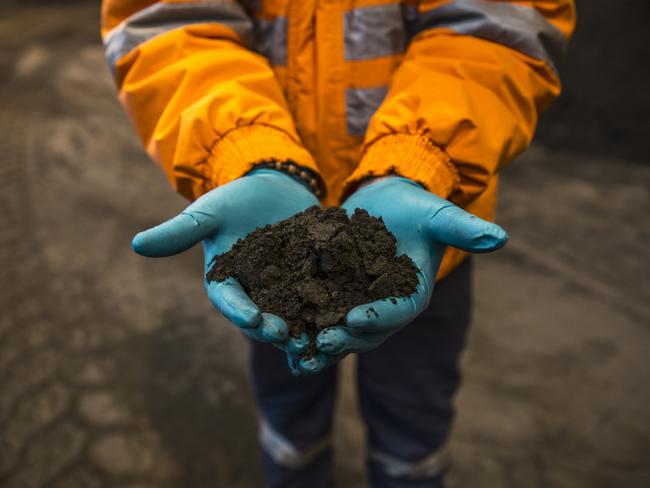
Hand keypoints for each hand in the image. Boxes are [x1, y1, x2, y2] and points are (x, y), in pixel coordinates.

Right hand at [131, 169, 318, 349]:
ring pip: (293, 318)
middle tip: (288, 336)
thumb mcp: (209, 212)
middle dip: (274, 330)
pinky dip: (330, 312)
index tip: (254, 318)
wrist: (274, 187)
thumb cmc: (235, 200)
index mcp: (227, 284)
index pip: (230, 302)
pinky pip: (321, 301)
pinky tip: (346, 319)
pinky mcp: (312, 284)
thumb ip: (181, 231)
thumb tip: (136, 245)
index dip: (241, 312)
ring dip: (304, 331)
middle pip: (263, 319)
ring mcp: (286, 292)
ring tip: (316, 340)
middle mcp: (255, 295)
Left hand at [294, 176, 507, 374]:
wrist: (387, 201)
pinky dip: (301, 326)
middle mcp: (384, 307)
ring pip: (338, 330)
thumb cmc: (416, 207)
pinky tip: (277, 335)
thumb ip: (463, 229)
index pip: (398, 310)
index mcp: (411, 293)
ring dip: (318, 343)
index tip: (357, 317)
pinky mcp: (333, 296)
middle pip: (366, 330)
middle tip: (322, 342)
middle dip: (344, 337)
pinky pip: (316, 315)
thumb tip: (501, 238)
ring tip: (296, 353)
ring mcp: (358, 304)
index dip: (380, 315)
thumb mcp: (438, 214)